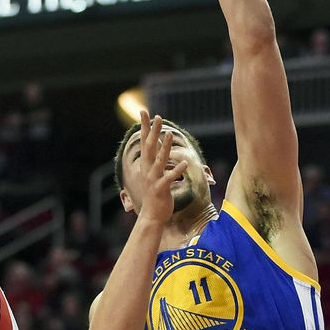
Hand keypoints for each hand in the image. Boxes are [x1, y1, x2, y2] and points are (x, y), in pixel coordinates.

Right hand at [135, 111, 186, 229]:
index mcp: (146, 166)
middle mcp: (147, 170)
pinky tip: (184, 163)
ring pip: (159, 160)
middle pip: (150, 147)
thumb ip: (155, 162)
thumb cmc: (155, 196)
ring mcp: (153, 179)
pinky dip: (176, 171)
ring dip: (165, 147)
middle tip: (158, 117)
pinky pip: (169, 178)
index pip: (144, 142)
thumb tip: (159, 148)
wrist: (152, 216)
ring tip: (170, 134)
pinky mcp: (161, 189)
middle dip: (153, 132)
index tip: (144, 112)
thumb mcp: (153, 176)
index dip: (144, 127)